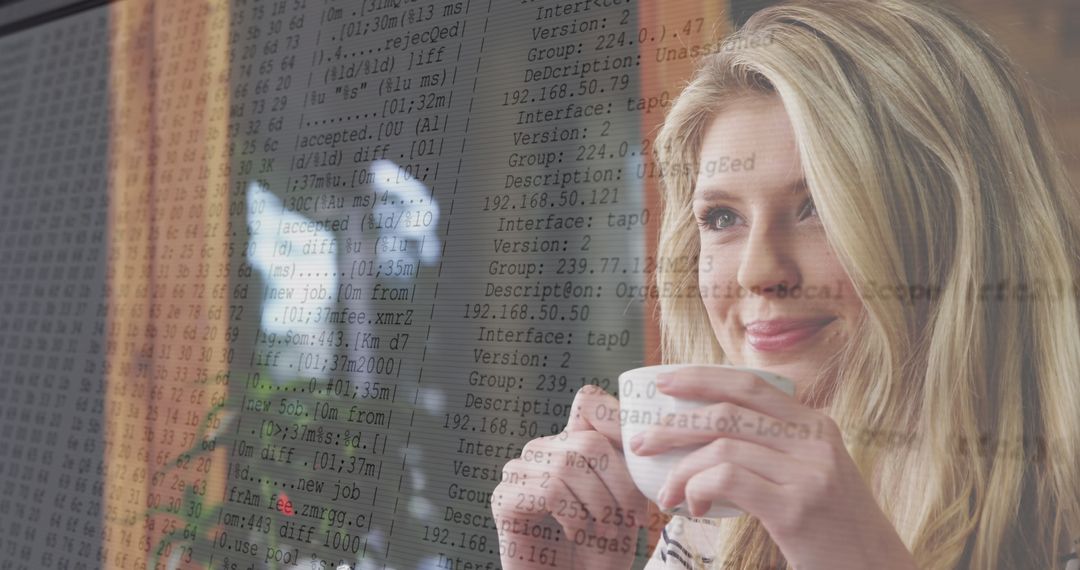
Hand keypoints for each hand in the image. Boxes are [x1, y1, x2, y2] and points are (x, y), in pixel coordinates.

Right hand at [491, 385, 659, 569]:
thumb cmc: (601, 551)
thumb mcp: (628, 504)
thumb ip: (630, 467)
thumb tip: (641, 438)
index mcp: (571, 444)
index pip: (588, 401)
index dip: (616, 419)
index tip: (640, 458)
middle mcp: (542, 450)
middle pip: (588, 441)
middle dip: (618, 486)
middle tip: (627, 521)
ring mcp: (519, 472)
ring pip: (569, 464)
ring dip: (599, 505)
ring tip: (603, 532)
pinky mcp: (504, 498)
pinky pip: (549, 490)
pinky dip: (574, 515)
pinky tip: (577, 532)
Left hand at [630, 367, 917, 569]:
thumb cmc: (833, 529)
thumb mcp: (814, 474)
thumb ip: (777, 449)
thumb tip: (708, 438)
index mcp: (816, 425)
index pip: (750, 385)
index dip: (701, 378)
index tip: (664, 384)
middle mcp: (815, 441)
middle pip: (727, 412)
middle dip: (674, 424)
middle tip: (641, 442)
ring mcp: (809, 473)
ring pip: (722, 447)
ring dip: (681, 471)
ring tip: (667, 495)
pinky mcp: (796, 508)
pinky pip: (728, 480)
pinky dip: (699, 490)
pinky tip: (694, 508)